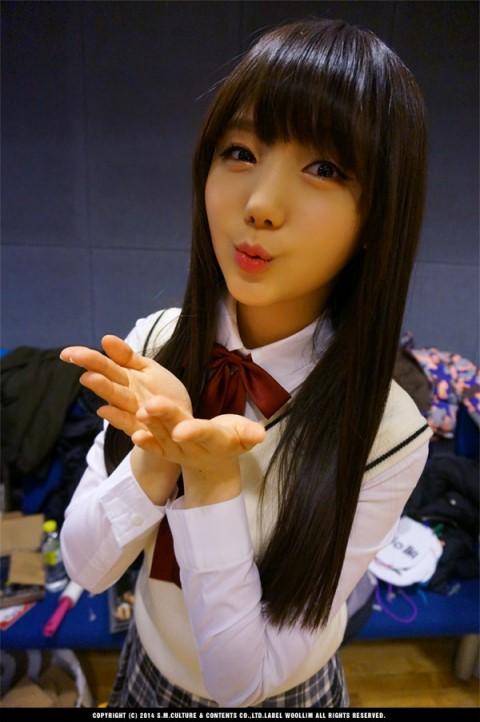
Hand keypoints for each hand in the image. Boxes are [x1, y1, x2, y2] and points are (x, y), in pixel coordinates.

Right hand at [59, 336, 191, 437]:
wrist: (181, 423)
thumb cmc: (161, 393)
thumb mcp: (146, 369)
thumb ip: (126, 356)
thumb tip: (105, 338)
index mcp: (125, 378)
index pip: (102, 366)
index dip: (86, 358)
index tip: (66, 353)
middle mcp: (125, 396)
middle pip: (108, 383)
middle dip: (95, 372)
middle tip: (77, 360)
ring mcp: (133, 414)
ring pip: (118, 401)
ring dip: (104, 389)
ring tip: (89, 378)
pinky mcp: (145, 431)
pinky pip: (132, 425)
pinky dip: (120, 419)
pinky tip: (105, 411)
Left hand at [133, 395, 265, 474]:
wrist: (216, 463)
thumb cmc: (231, 439)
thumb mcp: (246, 435)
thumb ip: (251, 433)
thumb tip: (260, 434)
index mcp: (216, 440)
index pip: (205, 433)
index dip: (193, 431)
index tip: (180, 429)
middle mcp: (194, 447)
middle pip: (179, 430)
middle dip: (165, 419)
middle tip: (150, 406)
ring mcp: (178, 451)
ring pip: (163, 436)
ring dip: (151, 425)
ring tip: (140, 411)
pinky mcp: (167, 451)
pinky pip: (155, 449)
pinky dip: (146, 444)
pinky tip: (134, 436)